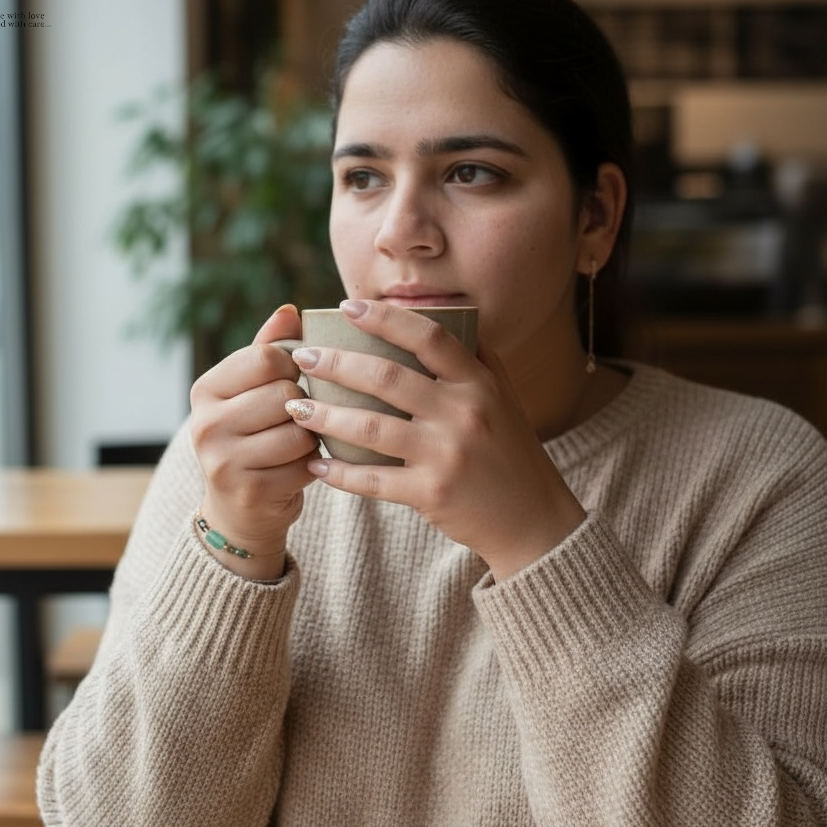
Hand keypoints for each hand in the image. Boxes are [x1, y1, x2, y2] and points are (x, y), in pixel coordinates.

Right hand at [190, 304, 320, 579]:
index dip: (294, 368)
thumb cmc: (253, 437)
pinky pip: (304, 464)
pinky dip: (311, 465)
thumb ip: (270, 349)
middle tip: (297, 419)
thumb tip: (290, 310)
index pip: (268, 358)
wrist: (240, 509)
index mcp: (205, 390)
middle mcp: (205, 424)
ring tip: (296, 444)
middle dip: (304, 406)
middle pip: (286, 394)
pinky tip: (296, 468)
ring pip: (299, 430)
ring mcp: (223, 461)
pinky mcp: (249, 491)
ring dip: (310, 438)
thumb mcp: (252, 390)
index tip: (294, 382)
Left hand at [285, 300, 585, 579]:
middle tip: (301, 358)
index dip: (385, 318)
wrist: (532, 519)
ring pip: (370, 427)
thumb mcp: (504, 398)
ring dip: (325, 416)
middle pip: (387, 378)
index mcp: (479, 383)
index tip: (346, 307)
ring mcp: (446, 455)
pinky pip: (373, 480)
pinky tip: (315, 464)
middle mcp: (464, 413)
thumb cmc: (511, 451)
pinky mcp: (432, 493)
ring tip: (295, 407)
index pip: (428, 337)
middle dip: (335, 364)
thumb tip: (445, 313)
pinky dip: (340, 472)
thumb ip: (476, 358)